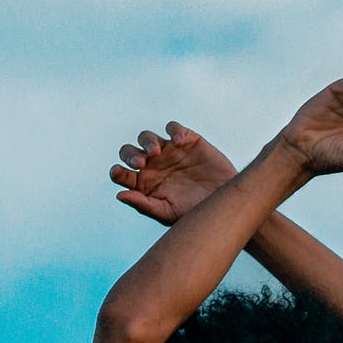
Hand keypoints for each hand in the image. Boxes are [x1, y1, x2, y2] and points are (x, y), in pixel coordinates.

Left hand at [111, 122, 235, 226]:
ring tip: (155, 152)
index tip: (118, 173)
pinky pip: (174, 129)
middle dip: (130, 155)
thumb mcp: (167, 213)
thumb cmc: (194, 213)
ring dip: (147, 142)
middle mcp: (152, 166)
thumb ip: (143, 205)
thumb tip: (120, 195)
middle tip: (140, 164)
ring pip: (147, 138)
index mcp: (143, 184)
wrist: (225, 204)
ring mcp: (169, 152)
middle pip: (130, 152)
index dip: (117, 172)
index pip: (122, 174)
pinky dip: (174, 131)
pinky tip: (178, 141)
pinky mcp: (187, 141)